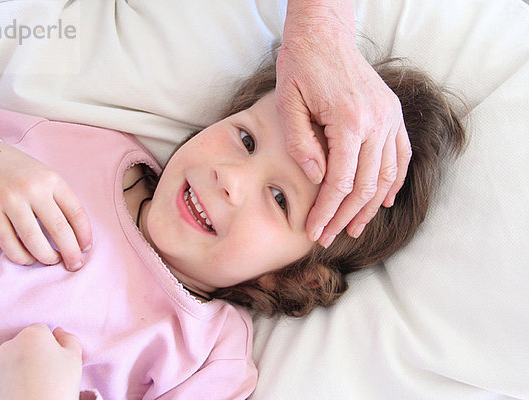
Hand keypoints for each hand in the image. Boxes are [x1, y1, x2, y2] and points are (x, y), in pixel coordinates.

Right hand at [0, 135, 91, 269]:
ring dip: (47, 257)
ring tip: (52, 260)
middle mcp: (32, 189)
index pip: (76, 212)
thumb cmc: (19, 172)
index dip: (84, 235)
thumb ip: (60, 200)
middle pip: (59, 229)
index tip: (86, 248)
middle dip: (71, 252)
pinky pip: (8, 243)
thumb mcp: (45, 176)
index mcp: (51, 180)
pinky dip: (21, 256)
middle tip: (75, 265)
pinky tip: (29, 258)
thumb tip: (77, 236)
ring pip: (33, 240)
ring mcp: (9, 200)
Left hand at [0, 324, 82, 399]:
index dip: (52, 347)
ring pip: (13, 360)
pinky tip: (22, 394)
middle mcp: (10, 345)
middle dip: (35, 355)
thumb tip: (59, 333)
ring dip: (22, 369)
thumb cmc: (57, 388)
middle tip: (48, 376)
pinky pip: (2, 377)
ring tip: (35, 388)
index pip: (43, 331)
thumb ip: (69, 339)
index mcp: (32, 334)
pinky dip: (11, 383)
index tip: (56, 363)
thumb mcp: (74, 359)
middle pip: (26, 344)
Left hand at [276, 2, 411, 246]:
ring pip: (387, 176)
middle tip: (329, 237)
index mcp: (349, 121)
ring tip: (354, 228)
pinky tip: (386, 201)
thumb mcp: (287, 103)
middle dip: (345, 216)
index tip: (314, 232)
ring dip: (371, 207)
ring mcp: (389, 118)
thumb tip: (318, 179)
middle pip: (365, 185)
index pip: (340, 182)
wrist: (324, 35)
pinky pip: (401, 155)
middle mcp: (377, 122)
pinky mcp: (392, 114)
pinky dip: (395, 181)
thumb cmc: (300, 66)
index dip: (327, 212)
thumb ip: (301, 143)